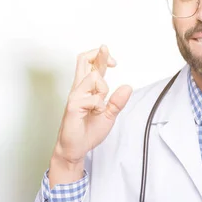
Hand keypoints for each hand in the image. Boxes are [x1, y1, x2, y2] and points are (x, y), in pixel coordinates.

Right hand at [49, 45, 131, 185]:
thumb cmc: (89, 130)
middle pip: (83, 60)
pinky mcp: (73, 106)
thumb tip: (127, 87)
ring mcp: (75, 96)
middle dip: (98, 54)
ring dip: (103, 89)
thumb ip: (117, 101)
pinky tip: (95, 113)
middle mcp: (79, 89)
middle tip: (108, 53)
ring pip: (93, 77)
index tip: (114, 61)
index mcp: (87, 89)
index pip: (91, 65)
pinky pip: (92, 98)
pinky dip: (99, 105)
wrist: (77, 147)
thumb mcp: (109, 115)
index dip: (101, 57)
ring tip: (100, 106)